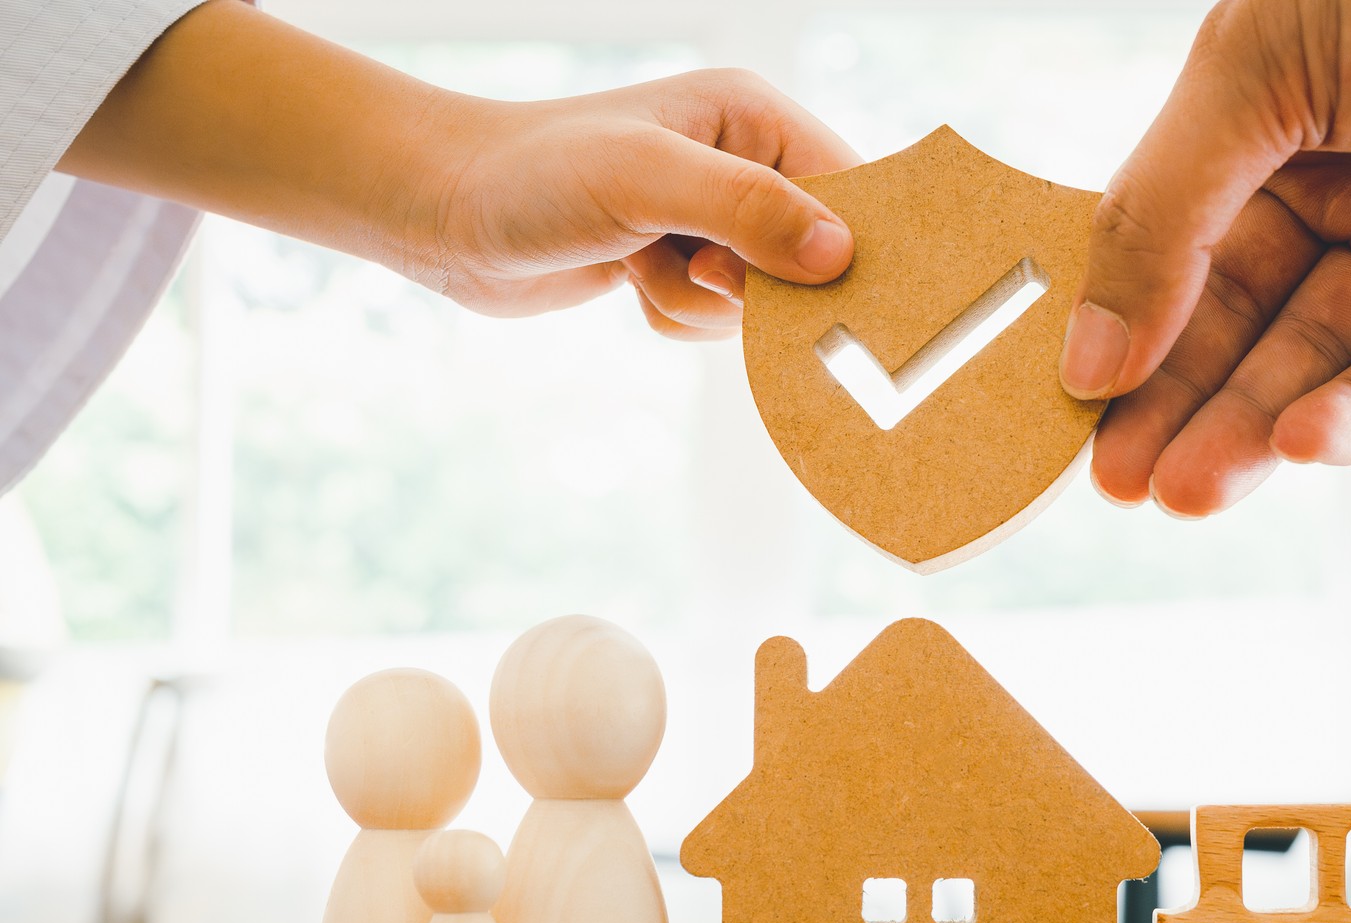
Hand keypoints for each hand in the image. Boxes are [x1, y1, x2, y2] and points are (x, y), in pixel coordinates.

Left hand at [422, 70, 859, 332]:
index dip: (856, 248)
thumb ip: (748, 211)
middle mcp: (744, 164)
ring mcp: (714, 219)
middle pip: (814, 259)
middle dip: (758, 287)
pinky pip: (718, 324)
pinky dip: (676, 318)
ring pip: (762, 304)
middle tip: (699, 271)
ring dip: (703, 307)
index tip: (839, 298)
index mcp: (754, 119)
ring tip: (643, 265)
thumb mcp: (647, 179)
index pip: (852, 190)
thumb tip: (840, 257)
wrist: (442, 211)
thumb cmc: (535, 175)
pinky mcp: (682, 266)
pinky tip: (629, 283)